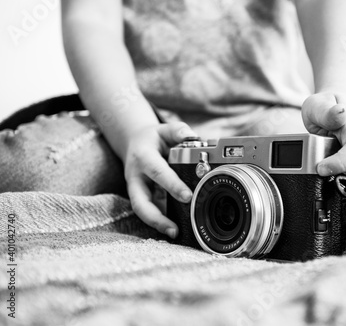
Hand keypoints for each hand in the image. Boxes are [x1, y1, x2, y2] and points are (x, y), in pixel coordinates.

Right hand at [124, 122, 196, 237]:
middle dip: (156, 217)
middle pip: (140, 202)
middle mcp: (135, 176)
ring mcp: (135, 189)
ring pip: (141, 210)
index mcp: (143, 157)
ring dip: (156, 224)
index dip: (172, 185)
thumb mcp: (164, 129)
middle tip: (174, 229)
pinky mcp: (140, 197)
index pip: (158, 172)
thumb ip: (178, 131)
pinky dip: (159, 222)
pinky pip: (148, 211)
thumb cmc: (153, 138)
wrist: (133, 142)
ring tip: (174, 234)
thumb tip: (193, 137)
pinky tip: (173, 230)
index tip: (187, 196)